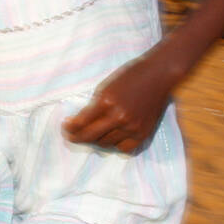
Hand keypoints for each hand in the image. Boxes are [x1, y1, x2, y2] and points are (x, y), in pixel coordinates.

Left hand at [62, 51, 177, 153]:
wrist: (158, 74)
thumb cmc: (129, 76)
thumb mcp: (105, 86)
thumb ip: (94, 105)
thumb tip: (80, 123)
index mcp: (106, 101)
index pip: (81, 123)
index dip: (70, 128)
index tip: (66, 128)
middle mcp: (118, 116)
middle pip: (91, 137)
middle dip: (77, 138)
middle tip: (72, 137)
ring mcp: (132, 126)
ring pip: (106, 144)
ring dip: (96, 141)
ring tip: (93, 135)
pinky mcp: (143, 133)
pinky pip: (124, 149)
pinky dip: (115, 146)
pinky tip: (111, 139)